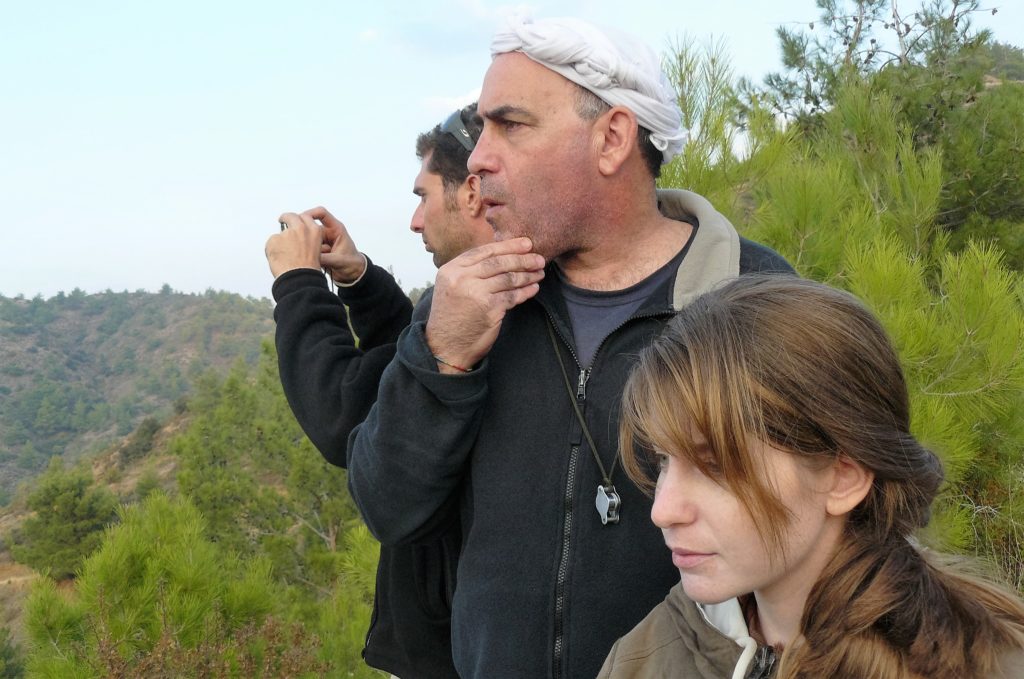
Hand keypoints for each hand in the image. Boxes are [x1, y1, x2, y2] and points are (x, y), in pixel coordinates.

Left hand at [265, 211, 323, 277]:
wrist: (299, 278)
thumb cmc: (308, 270)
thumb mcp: (316, 251)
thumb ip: (307, 241)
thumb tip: (297, 241)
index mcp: (314, 232)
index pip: (305, 217)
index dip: (299, 219)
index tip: (295, 220)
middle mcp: (300, 229)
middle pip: (290, 216)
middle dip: (286, 218)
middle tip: (282, 220)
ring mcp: (286, 234)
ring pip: (279, 235)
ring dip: (279, 244)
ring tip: (284, 259)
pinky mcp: (274, 239)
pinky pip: (270, 244)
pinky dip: (271, 251)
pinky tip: (278, 261)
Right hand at [302, 206, 366, 282]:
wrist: (354, 273)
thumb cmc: (352, 263)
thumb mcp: (339, 261)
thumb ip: (325, 258)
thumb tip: (311, 258)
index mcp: (336, 229)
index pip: (321, 213)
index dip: (310, 214)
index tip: (300, 220)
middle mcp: (328, 233)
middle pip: (310, 227)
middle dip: (305, 235)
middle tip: (303, 245)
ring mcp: (322, 241)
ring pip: (308, 239)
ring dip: (308, 248)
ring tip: (316, 258)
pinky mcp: (318, 249)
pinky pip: (309, 249)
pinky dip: (309, 254)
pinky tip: (313, 261)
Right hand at [426, 237, 544, 372]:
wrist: (445, 346)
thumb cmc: (452, 316)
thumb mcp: (452, 287)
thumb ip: (470, 271)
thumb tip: (502, 256)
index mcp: (451, 269)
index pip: (484, 251)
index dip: (508, 245)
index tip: (526, 244)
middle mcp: (462, 278)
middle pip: (498, 262)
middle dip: (522, 259)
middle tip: (539, 258)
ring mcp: (475, 293)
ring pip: (508, 278)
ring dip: (527, 275)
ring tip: (539, 273)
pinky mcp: (489, 309)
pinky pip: (513, 296)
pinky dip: (526, 292)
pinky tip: (534, 289)